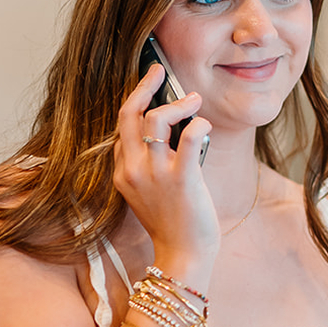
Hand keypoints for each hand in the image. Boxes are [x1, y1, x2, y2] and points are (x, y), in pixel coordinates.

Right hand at [112, 64, 218, 280]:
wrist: (183, 255)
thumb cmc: (171, 223)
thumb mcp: (147, 192)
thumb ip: (148, 164)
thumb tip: (167, 134)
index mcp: (123, 172)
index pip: (122, 127)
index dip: (137, 104)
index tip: (150, 89)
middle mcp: (134, 170)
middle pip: (128, 114)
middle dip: (144, 86)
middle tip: (159, 71)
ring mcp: (156, 175)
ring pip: (156, 119)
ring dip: (178, 103)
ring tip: (195, 100)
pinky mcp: (182, 180)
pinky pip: (189, 139)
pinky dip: (199, 125)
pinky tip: (205, 124)